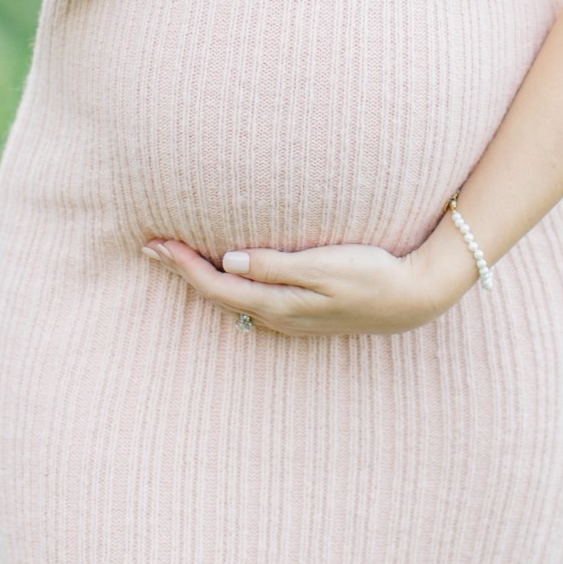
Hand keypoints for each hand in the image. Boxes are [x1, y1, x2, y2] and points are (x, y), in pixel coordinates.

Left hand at [140, 227, 478, 336]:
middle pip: (216, 297)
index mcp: (279, 305)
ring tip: (176, 258)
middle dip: (181, 272)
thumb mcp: (325, 266)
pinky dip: (226, 286)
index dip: (183, 267)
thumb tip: (227, 262)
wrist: (413, 299)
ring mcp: (291, 319)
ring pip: (232, 301)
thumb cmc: (373, 274)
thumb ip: (275, 265)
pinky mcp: (303, 312)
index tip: (155, 244)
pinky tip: (224, 273)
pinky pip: (250, 301)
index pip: (216, 287)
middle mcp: (278, 317)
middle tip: (149, 247)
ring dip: (201, 280)